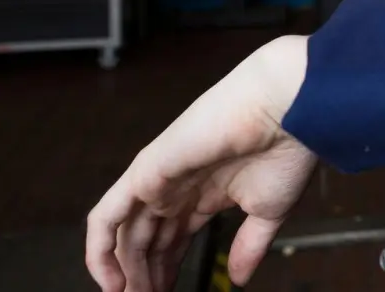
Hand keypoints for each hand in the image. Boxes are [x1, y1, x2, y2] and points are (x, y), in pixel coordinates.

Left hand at [85, 35, 315, 291]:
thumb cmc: (285, 149)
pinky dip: (99, 251)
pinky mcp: (144, 172)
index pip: (173, 240)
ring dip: (125, 272)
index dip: (167, 272)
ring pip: (125, 235)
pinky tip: (110, 282)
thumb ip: (249, 245)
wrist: (285, 109)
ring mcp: (158, 179)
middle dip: (146, 277)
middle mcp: (178, 187)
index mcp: (207, 193)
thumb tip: (240, 279)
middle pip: (147, 242)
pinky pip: (106, 217)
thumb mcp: (268, 212)